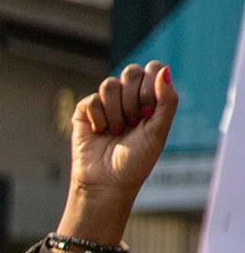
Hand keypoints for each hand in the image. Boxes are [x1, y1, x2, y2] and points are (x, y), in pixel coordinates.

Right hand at [58, 61, 176, 246]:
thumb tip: (163, 69)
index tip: (148, 113)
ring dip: (115, 112)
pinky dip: (98, 118)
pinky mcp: (84, 112)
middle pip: (131, 71)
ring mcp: (105, 103)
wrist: (107, 183)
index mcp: (149, 98)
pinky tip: (100, 132)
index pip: (152, 69)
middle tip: (133, 123)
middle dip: (133, 99)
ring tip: (116, 131)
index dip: (150, 86)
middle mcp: (127, 97)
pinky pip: (92, 99)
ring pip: (110, 84)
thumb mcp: (159, 131)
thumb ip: (167, 100)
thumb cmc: (136, 161)